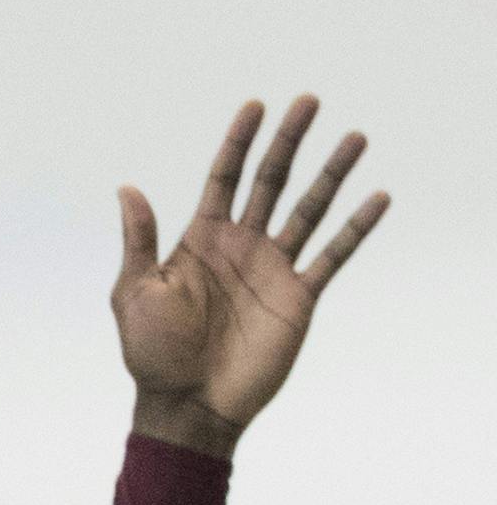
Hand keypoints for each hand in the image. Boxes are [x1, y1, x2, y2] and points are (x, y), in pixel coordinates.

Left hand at [114, 97, 390, 454]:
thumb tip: (127, 188)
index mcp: (200, 239)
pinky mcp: (298, 297)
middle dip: (288, 141)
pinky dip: (356, 229)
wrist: (187, 404)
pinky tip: (377, 198)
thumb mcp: (136, 291)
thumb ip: (140, 239)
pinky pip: (332, 256)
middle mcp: (241, 246)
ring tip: (354, 137)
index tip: (256, 105)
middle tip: (309, 100)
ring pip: (308, 209)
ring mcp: (272, 269)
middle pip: (270, 181)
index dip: (238, 142)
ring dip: (332, 174)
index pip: (223, 178)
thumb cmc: (152, 353)